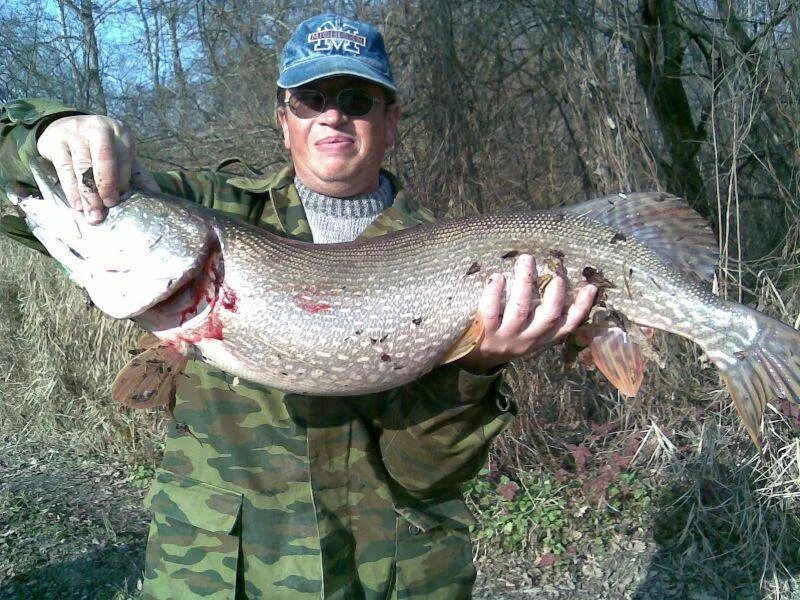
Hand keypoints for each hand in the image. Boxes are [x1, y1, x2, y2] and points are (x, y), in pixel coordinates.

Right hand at [36, 115, 158, 222]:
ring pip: (83, 167)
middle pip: (105, 161)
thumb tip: (156, 195)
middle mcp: (98, 128)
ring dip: (89, 194)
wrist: (64, 126)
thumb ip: (137, 174)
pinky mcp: (56, 142)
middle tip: (107, 208)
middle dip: (106, 187)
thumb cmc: (98, 147)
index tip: (119, 201)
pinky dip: (72, 190)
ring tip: (92, 214)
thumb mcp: (120, 155)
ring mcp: (75, 133)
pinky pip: (65, 170)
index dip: (122, 182)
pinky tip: (77, 204)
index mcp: (120, 131)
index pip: (124, 159)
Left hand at [457, 254, 596, 373]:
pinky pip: (490, 310)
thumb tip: (556, 280)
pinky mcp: (484, 332)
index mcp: (540, 338)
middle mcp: (525, 339)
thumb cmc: (504, 336)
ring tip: (526, 260)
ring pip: (519, 310)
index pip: (566, 326)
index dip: (581, 308)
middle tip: (556, 275)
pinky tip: (498, 277)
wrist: (475, 360)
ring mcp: (505, 336)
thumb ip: (540, 314)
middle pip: (547, 318)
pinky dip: (495, 292)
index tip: (591, 287)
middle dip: (554, 295)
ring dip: (525, 283)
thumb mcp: (527, 332)